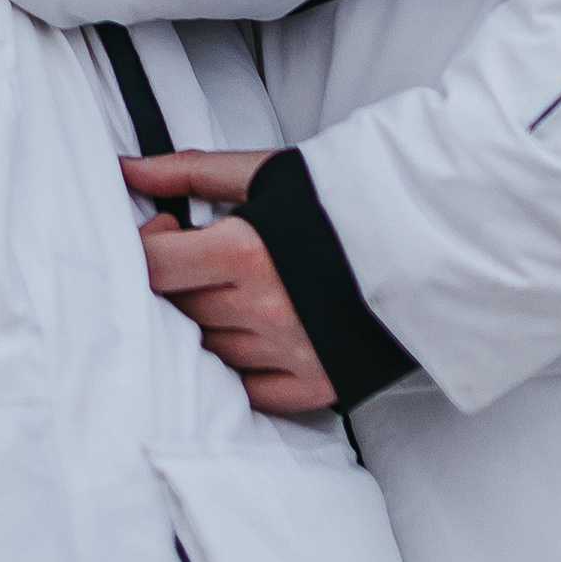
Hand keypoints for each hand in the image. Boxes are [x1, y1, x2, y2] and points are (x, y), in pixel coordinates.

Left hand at [122, 149, 334, 415]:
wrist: (432, 240)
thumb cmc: (345, 203)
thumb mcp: (266, 174)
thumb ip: (190, 172)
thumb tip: (128, 169)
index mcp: (246, 254)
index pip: (153, 268)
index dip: (146, 247)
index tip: (168, 232)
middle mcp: (263, 311)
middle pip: (177, 311)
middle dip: (178, 282)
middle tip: (202, 258)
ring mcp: (288, 354)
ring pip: (207, 352)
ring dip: (205, 324)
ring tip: (233, 289)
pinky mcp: (316, 385)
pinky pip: (249, 391)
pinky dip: (240, 366)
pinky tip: (252, 332)